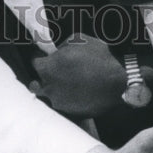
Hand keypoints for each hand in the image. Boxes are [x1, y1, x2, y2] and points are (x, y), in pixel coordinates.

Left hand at [31, 33, 151, 117]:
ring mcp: (61, 103)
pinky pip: (64, 105)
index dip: (40, 58)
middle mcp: (50, 88)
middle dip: (41, 78)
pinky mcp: (72, 113)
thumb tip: (57, 52)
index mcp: (48, 68)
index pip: (34, 63)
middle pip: (36, 84)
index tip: (45, 56)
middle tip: (52, 72)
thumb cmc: (98, 56)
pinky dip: (67, 99)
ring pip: (49, 98)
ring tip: (65, 83)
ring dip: (53, 90)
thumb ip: (61, 47)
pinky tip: (76, 92)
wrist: (119, 80)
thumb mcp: (77, 40)